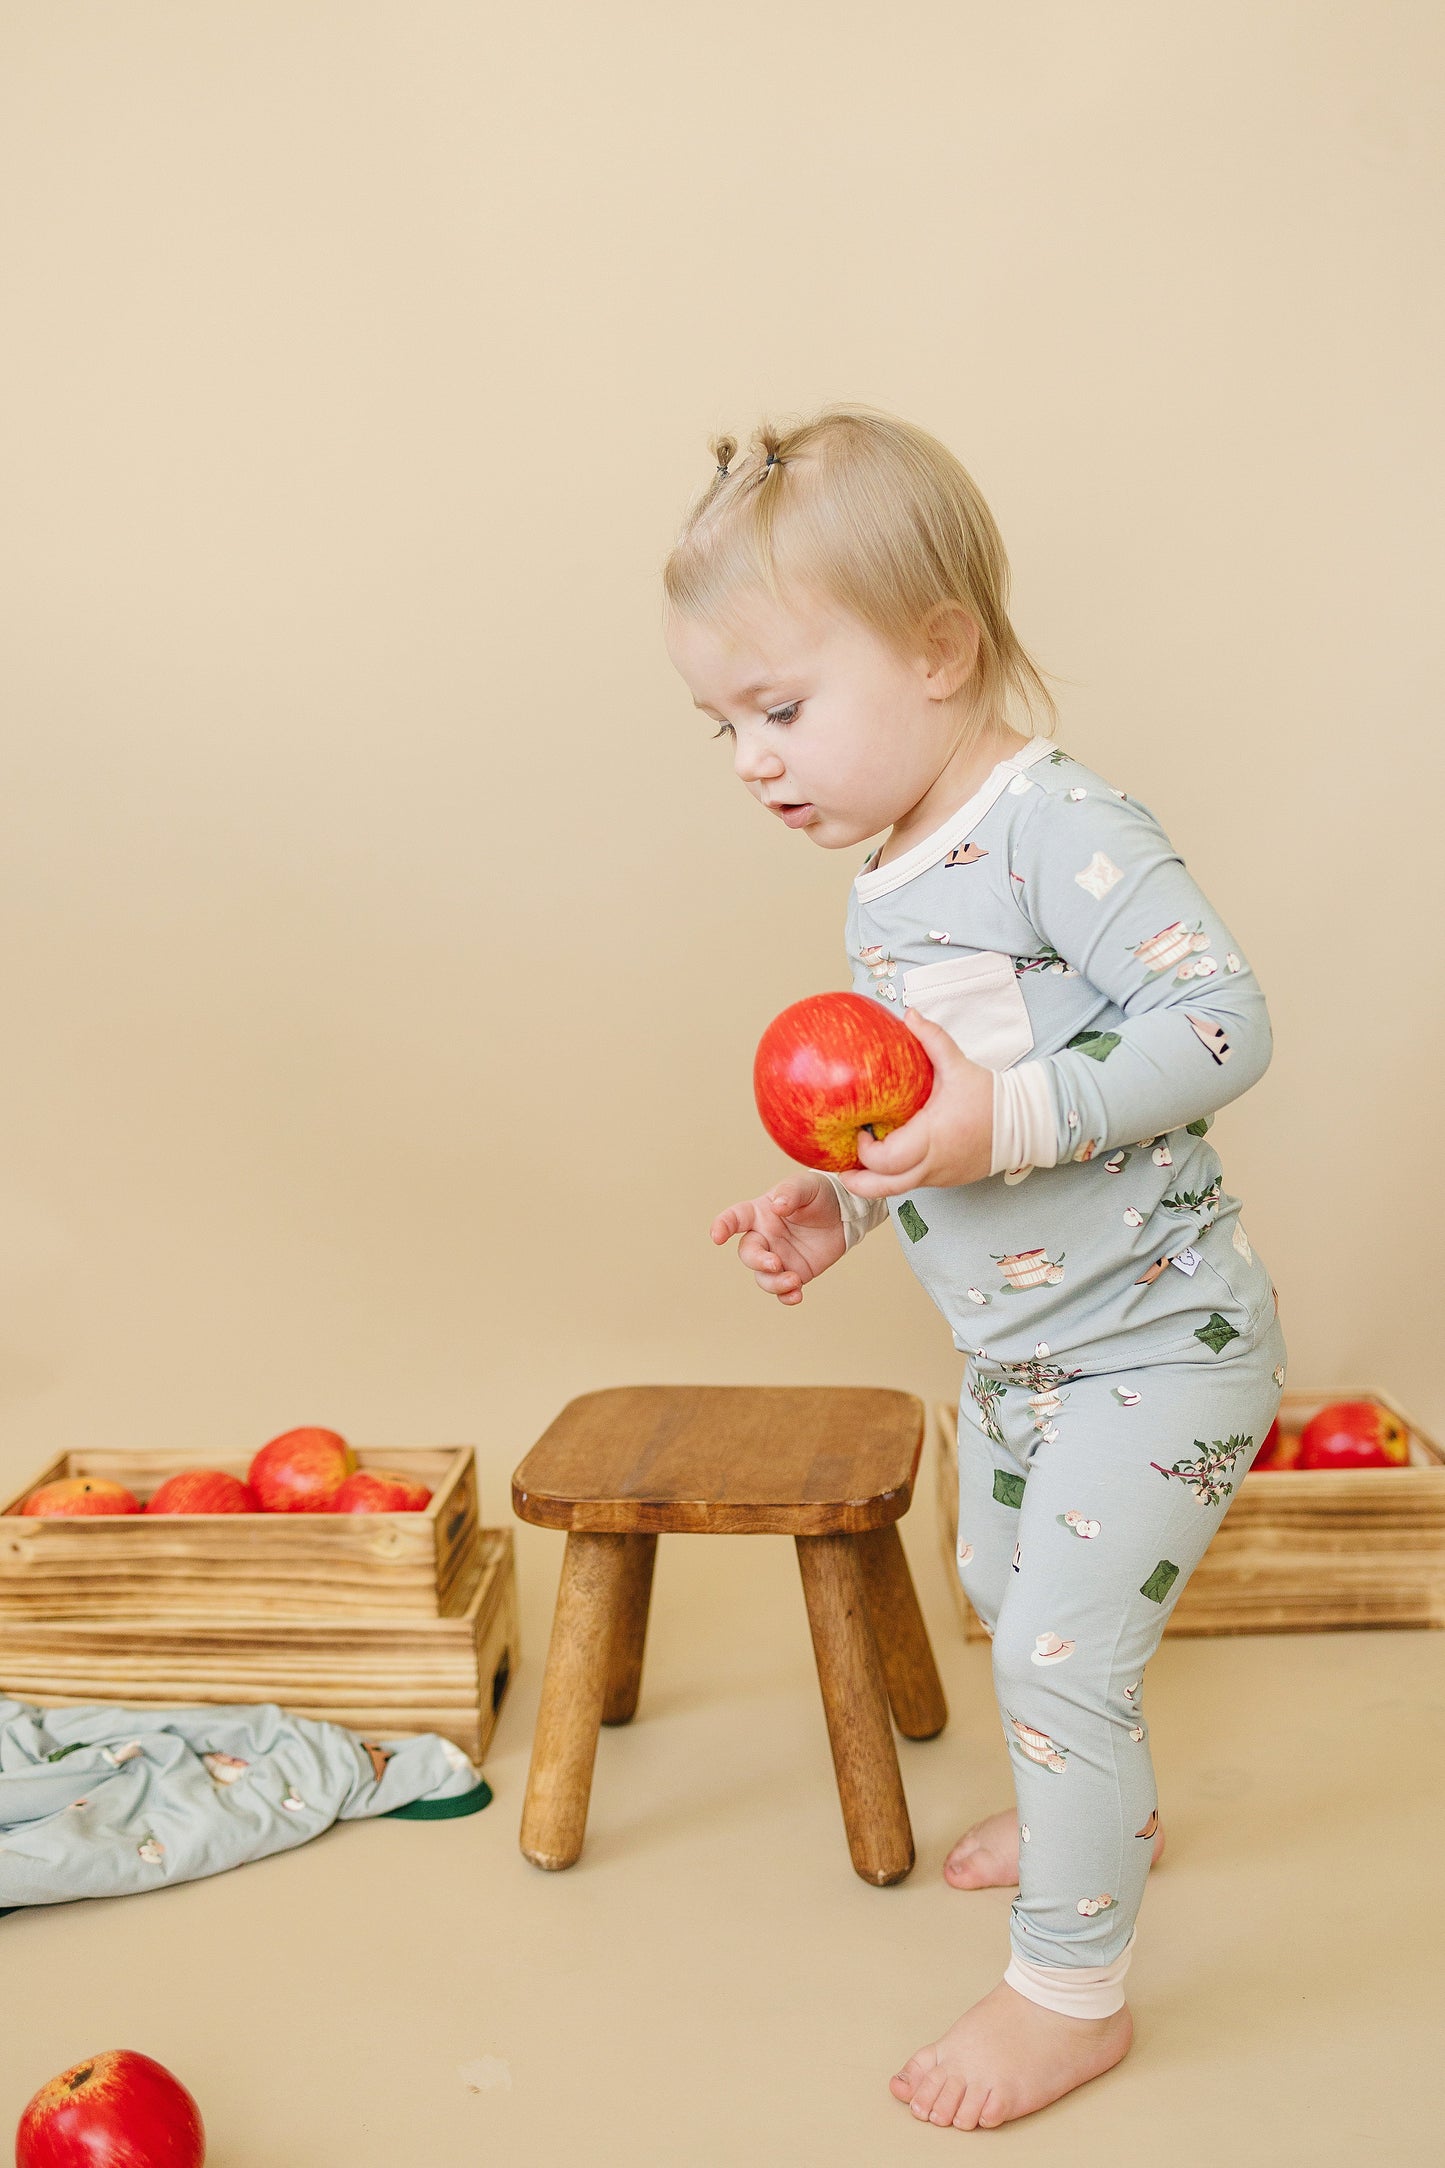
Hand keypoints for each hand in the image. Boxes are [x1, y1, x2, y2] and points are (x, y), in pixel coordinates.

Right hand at [709, 1172, 846, 1306]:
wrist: (845, 1213)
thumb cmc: (819, 1194)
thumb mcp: (806, 1186)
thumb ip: (790, 1193)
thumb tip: (777, 1207)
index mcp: (760, 1213)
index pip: (735, 1219)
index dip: (722, 1226)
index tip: (717, 1237)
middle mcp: (764, 1238)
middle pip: (748, 1254)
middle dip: (758, 1261)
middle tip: (776, 1263)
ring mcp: (778, 1258)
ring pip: (763, 1277)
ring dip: (774, 1283)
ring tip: (794, 1281)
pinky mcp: (795, 1273)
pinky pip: (784, 1291)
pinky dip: (786, 1297)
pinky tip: (797, 1295)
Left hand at [835, 1008, 994, 1197]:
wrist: (1025, 1123)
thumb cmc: (991, 1097)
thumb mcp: (957, 1065)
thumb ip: (932, 1038)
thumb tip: (909, 1014)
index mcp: (931, 1138)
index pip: (885, 1160)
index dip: (864, 1151)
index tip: (862, 1131)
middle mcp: (933, 1164)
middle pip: (883, 1188)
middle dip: (857, 1181)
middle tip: (842, 1167)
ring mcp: (940, 1176)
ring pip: (897, 1190)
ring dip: (876, 1180)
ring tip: (860, 1164)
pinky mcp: (947, 1180)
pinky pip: (915, 1183)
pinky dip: (898, 1176)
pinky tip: (890, 1160)